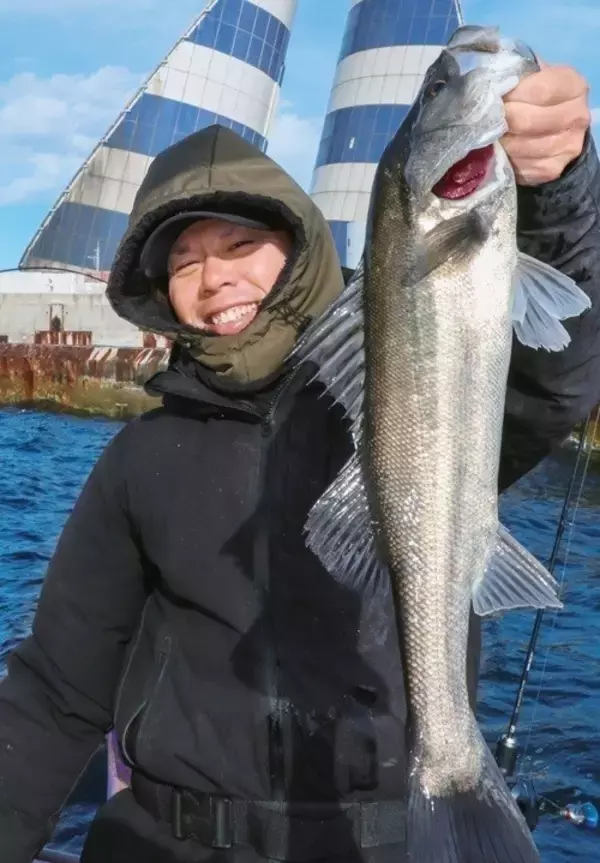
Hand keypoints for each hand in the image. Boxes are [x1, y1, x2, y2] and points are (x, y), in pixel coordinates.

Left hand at [501, 61, 590, 185]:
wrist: (555, 131)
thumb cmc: (536, 97)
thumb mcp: (533, 76)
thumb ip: (516, 74)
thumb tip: (490, 83)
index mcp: (575, 86)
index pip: (540, 90)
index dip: (512, 94)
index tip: (494, 96)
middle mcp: (577, 117)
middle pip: (527, 120)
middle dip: (500, 119)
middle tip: (486, 118)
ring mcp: (568, 146)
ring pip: (520, 146)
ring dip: (499, 141)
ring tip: (490, 134)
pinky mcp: (552, 169)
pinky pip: (519, 166)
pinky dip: (504, 157)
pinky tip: (500, 149)